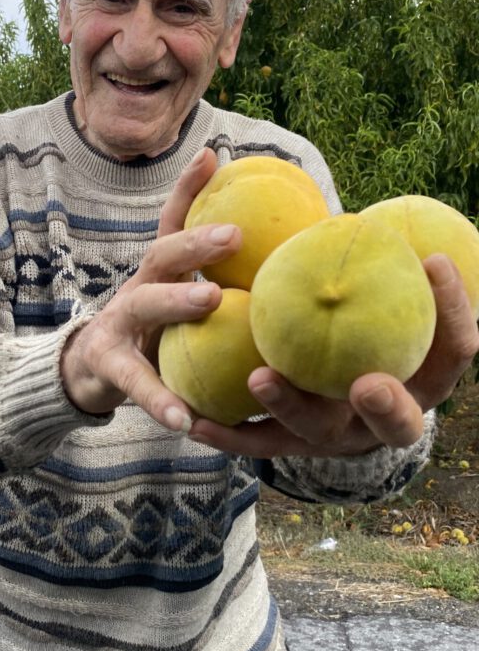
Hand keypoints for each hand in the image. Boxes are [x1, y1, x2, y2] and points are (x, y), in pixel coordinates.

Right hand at [60, 147, 239, 427]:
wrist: (85, 372)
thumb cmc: (149, 333)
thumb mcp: (173, 301)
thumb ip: (212, 283)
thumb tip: (279, 261)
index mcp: (159, 272)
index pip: (174, 223)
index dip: (189, 189)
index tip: (214, 156)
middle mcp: (137, 288)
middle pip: (162, 254)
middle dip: (196, 240)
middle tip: (235, 234)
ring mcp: (118, 324)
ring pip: (145, 305)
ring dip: (176, 299)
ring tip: (210, 298)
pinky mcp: (108, 365)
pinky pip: (136, 382)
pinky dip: (159, 400)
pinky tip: (183, 421)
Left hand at [189, 253, 478, 457]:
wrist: (336, 395)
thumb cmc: (364, 324)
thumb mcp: (384, 299)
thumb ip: (383, 268)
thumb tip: (376, 205)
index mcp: (422, 380)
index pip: (454, 351)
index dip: (455, 311)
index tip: (435, 260)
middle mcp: (384, 418)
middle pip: (398, 423)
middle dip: (386, 407)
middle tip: (367, 383)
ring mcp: (337, 437)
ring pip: (316, 431)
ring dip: (289, 407)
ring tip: (259, 377)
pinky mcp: (289, 445)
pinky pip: (256, 442)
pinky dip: (228, 432)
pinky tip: (196, 420)